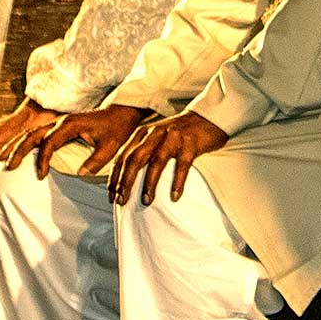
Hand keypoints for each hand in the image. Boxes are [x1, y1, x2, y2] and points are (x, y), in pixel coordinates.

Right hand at [1, 102, 151, 179]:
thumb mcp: (111, 146)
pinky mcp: (60, 126)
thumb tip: (80, 174)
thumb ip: (97, 160)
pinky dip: (24, 141)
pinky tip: (15, 150)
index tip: (41, 175)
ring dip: (16, 144)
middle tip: (8, 165)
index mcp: (71, 124)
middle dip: (18, 149)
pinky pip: (38, 133)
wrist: (122, 112)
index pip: (49, 142)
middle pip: (33, 134)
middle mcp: (62, 121)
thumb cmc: (117, 128)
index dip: (43, 159)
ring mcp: (59, 122)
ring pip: (32, 132)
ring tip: (1, 157)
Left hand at [104, 114, 227, 207]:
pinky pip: (182, 165)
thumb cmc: (180, 133)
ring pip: (156, 162)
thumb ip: (143, 151)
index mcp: (144, 133)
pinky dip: (177, 182)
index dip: (115, 177)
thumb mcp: (157, 138)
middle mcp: (156, 133)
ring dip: (149, 183)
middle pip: (135, 158)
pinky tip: (174, 196)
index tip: (112, 196)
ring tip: (146, 201)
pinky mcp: (191, 144)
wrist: (208, 118)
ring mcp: (174, 137)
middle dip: (126, 181)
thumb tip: (126, 179)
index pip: (124, 156)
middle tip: (122, 201)